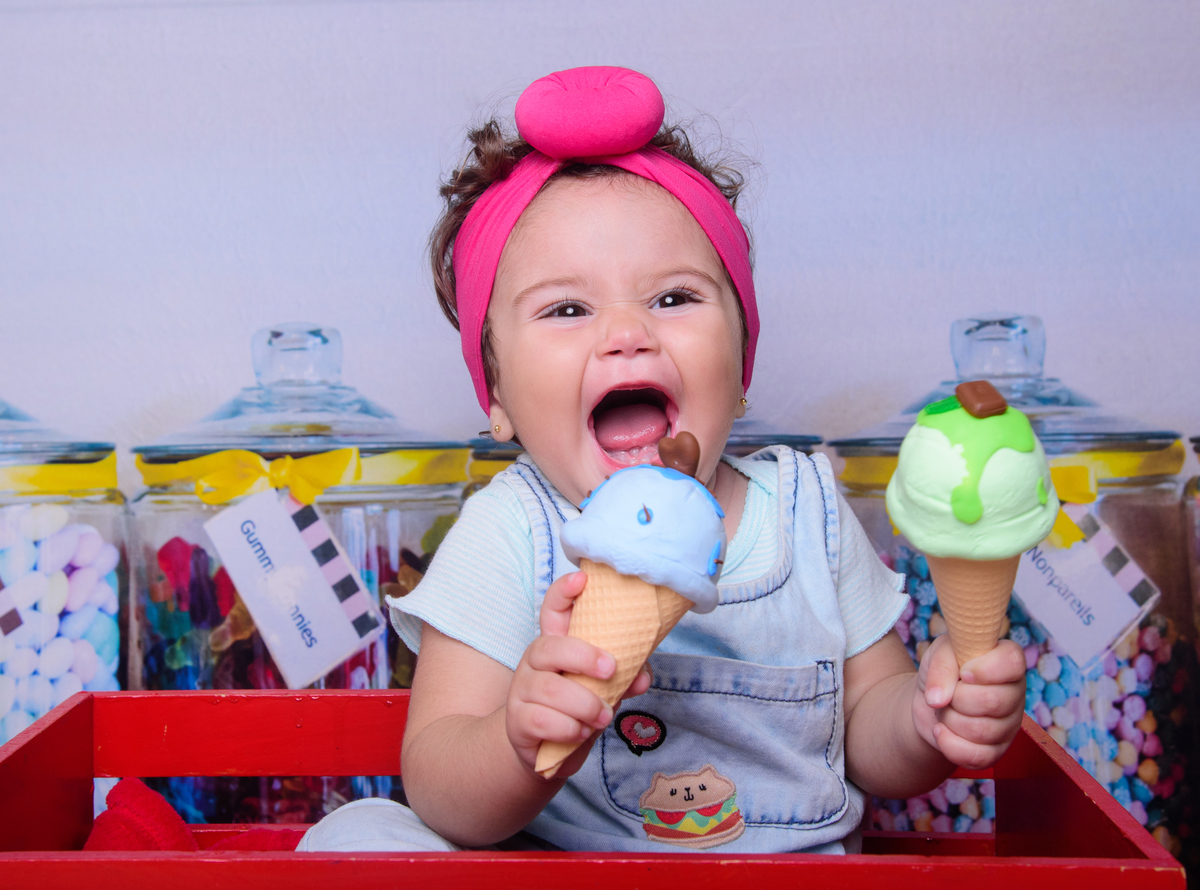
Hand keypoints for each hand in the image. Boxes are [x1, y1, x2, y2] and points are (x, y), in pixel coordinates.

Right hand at [505, 571, 652, 775]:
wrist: (545, 748)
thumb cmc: (577, 707)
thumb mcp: (603, 688)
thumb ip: (625, 678)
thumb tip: (642, 677)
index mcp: (558, 644)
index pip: (553, 609)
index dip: (564, 592)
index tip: (582, 579)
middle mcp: (535, 661)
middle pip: (549, 647)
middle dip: (583, 657)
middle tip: (610, 670)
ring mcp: (522, 690)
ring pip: (550, 689)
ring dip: (585, 704)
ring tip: (603, 716)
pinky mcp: (518, 721)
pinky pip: (542, 720)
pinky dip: (569, 728)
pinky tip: (580, 731)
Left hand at [912, 634, 1025, 769]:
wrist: (931, 703)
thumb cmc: (942, 671)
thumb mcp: (937, 654)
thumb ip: (940, 666)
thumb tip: (938, 699)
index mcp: (1007, 662)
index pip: (1012, 662)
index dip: (984, 669)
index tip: (963, 672)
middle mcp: (1015, 693)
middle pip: (993, 701)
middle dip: (957, 698)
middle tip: (949, 693)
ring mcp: (1009, 725)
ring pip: (982, 731)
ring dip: (950, 719)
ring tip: (945, 709)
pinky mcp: (996, 751)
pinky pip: (978, 757)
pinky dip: (950, 744)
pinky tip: (940, 730)